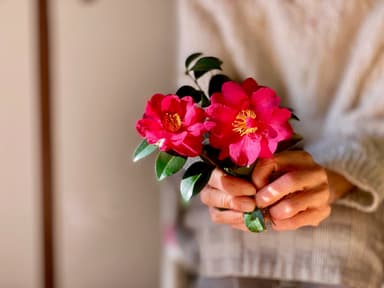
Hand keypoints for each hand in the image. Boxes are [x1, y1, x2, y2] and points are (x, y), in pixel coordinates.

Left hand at [201, 150, 353, 231]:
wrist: (317, 192)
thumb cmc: (287, 179)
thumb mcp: (276, 170)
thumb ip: (259, 172)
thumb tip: (228, 183)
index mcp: (299, 157)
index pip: (273, 161)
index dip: (257, 176)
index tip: (251, 186)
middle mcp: (315, 171)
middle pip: (290, 180)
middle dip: (267, 194)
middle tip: (256, 203)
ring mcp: (322, 192)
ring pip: (292, 205)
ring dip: (272, 212)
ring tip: (265, 214)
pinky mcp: (324, 211)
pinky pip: (298, 221)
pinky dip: (281, 224)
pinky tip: (275, 222)